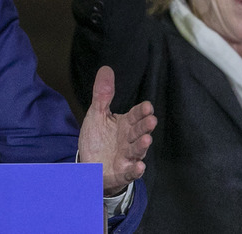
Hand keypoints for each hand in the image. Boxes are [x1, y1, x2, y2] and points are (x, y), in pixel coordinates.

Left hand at [78, 66, 155, 196]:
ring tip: (147, 139)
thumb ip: (103, 94)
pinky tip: (139, 166)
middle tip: (151, 120)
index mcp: (125, 124)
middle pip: (139, 131)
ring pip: (137, 150)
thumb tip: (105, 68)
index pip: (136, 115)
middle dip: (145, 126)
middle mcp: (129, 140)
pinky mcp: (121, 173)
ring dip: (142, 146)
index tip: (148, 106)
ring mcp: (127, 157)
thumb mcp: (97, 114)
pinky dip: (135, 170)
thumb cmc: (98, 140)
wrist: (90, 166)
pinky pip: (130, 172)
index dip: (142, 111)